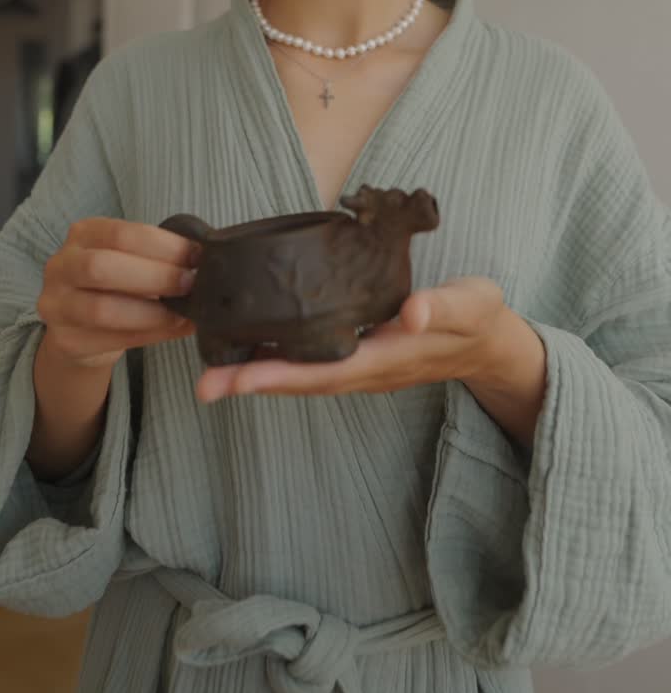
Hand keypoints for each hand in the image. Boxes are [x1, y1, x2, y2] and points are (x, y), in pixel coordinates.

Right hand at [38, 217, 199, 368]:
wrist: (80, 328)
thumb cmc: (115, 285)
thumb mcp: (130, 260)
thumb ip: (158, 258)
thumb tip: (207, 262)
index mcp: (83, 235)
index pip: (121, 234)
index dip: (162, 245)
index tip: (196, 256)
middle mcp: (61, 266)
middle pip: (102, 267)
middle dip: (154, 276)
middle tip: (190, 284)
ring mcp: (56, 305)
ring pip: (103, 310)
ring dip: (152, 313)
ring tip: (183, 313)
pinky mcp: (64, 340)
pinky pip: (110, 340)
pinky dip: (148, 335)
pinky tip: (172, 330)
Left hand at [196, 276, 511, 402]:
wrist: (490, 343)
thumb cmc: (478, 318)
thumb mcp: (471, 305)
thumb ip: (443, 307)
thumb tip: (410, 313)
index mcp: (388, 357)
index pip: (326, 371)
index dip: (282, 374)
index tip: (239, 379)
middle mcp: (368, 371)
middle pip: (302, 382)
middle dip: (252, 384)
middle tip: (202, 386)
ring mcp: (362, 370)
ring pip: (303, 378)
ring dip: (257, 379)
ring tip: (209, 376)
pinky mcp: (358, 360)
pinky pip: (312, 367)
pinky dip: (278, 365)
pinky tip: (249, 355)